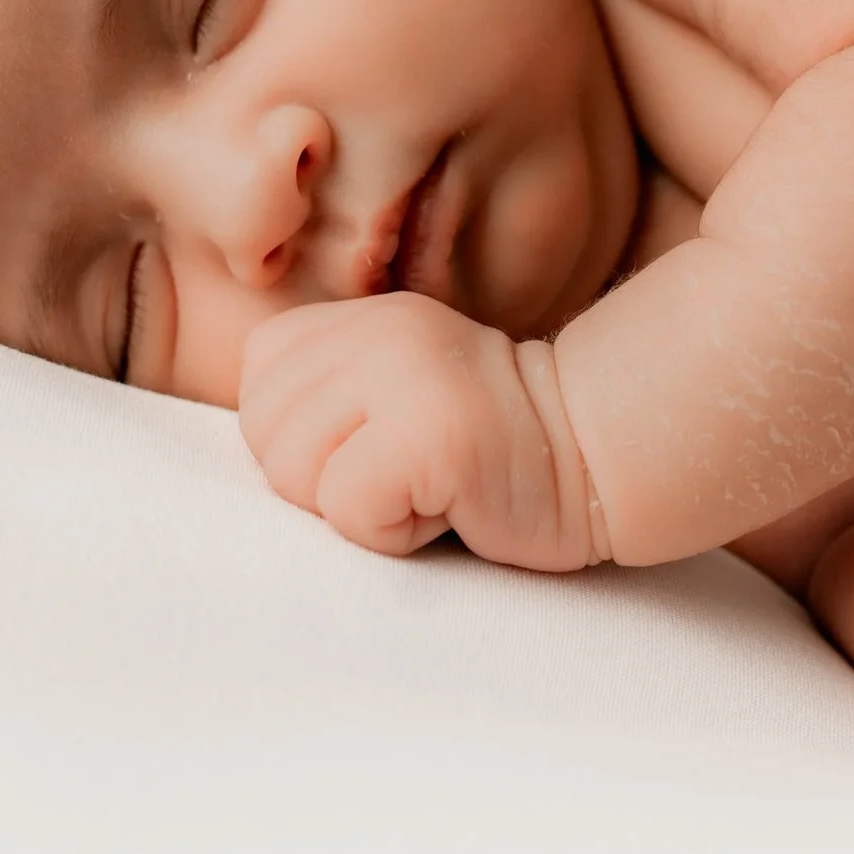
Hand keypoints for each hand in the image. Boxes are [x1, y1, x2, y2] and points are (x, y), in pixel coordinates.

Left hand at [237, 292, 608, 572]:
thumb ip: (326, 396)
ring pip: (294, 473)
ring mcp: (406, 376)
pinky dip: (392, 534)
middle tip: (401, 476)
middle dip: (319, 482)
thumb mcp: (394, 391)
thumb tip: (257, 448)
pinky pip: (348, 508)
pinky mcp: (434, 434)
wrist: (596, 459)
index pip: (257, 383)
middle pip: (264, 435)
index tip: (376, 446)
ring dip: (356, 509)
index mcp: (360, 319)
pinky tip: (447, 509)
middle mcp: (379, 332)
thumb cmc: (485, 453)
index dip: (301, 440)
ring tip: (424, 488)